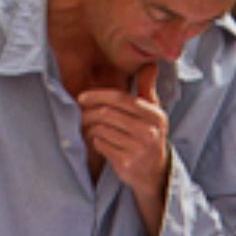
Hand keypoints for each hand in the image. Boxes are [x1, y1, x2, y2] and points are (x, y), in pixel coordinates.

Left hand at [77, 63, 170, 207]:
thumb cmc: (149, 135)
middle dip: (90, 113)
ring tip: (87, 127)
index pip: (121, 99)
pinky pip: (102, 145)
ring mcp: (139, 149)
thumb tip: (151, 63)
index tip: (82, 97)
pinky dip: (95, 141)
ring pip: (103, 130)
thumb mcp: (154, 112)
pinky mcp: (127, 163)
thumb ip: (147, 88)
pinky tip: (97, 141)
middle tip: (80, 114)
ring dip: (90, 128)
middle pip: (109, 114)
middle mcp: (149, 131)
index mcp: (155, 115)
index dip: (98, 96)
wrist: (155, 172)